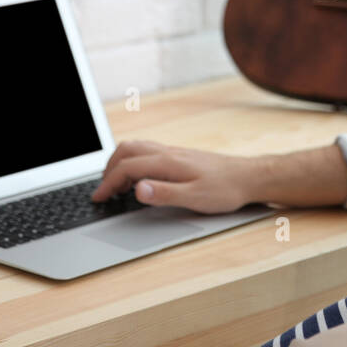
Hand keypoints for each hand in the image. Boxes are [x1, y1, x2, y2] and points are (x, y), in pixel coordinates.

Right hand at [92, 140, 258, 213]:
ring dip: (119, 163)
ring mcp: (173, 152)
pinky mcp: (179, 156)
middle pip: (126, 151)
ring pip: (136, 148)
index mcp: (167, 162)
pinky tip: (138, 177)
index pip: (127, 168)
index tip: (98, 198)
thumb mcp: (195, 198)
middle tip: (103, 191)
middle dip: (108, 169)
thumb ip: (165, 194)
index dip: (108, 183)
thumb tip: (137, 189)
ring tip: (115, 184)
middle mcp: (167, 152)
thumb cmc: (225, 189)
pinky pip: (147, 151)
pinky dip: (132, 162)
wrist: (248, 177)